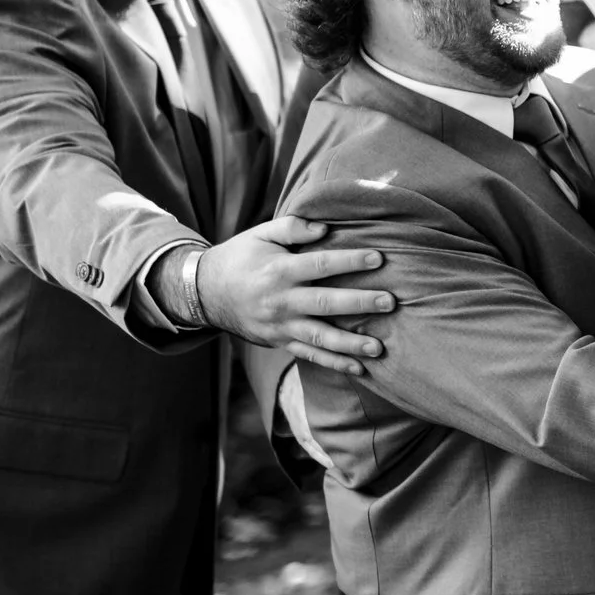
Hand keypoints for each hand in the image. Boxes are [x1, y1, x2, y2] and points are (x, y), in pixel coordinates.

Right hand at [196, 215, 392, 373]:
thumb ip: (291, 226)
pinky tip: (359, 368)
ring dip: (350, 344)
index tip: (379, 258)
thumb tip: (325, 227)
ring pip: (319, 337)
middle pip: (325, 303)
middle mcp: (281, 301)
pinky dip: (333, 363)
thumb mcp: (260, 234)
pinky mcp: (279, 342)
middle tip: (389, 302)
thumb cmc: (240, 257)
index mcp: (279, 270)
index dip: (350, 261)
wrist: (205, 292)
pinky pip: (309, 355)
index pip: (321, 265)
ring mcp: (280, 326)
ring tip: (379, 348)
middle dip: (359, 303)